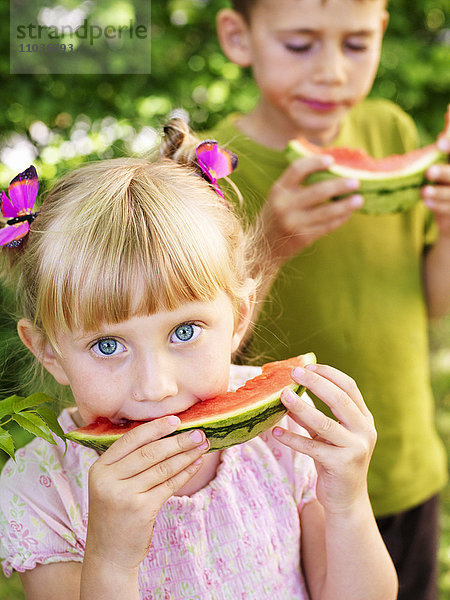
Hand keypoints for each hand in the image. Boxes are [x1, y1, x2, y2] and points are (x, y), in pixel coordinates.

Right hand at [85, 416, 208, 571]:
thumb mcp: (111, 485)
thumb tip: (165, 436)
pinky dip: (185, 473)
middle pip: (150, 452)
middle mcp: (108, 479)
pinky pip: (169, 485)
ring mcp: (124, 495)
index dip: (155, 428)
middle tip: (199, 433)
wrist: (108, 555)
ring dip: (186, 455)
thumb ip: (129, 463)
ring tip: (203, 446)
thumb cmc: (115, 515)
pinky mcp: (140, 509)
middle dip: (177, 441)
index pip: (131, 439)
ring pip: (162, 467)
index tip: (176, 420)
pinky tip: (196, 464)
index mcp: (100, 468)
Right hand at [260, 156, 362, 263]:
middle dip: (340, 185)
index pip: (298, 169)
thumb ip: (296, 184)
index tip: (331, 161)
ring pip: (327, 211)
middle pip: (319, 191)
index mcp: (278, 190)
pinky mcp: (303, 237)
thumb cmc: (275, 216)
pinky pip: (327, 226)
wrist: (263, 247)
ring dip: (346, 205)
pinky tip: (348, 213)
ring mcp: (294, 223)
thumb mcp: (278, 197)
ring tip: (359, 199)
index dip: (316, 163)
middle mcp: (285, 206)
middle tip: (356, 182)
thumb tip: (330, 168)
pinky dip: (341, 218)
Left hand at [272, 364, 375, 513]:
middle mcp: (365, 431)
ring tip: (282, 395)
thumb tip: (290, 393)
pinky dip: (292, 438)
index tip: (308, 365)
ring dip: (301, 407)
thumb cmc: (334, 462)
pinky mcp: (341, 465)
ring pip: (325, 423)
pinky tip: (275, 432)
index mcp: (364, 419)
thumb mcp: (327, 435)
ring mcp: (355, 449)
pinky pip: (312, 447)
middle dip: (315, 382)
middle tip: (293, 372)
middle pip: (340, 399)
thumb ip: (314, 416)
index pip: (349, 387)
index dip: (329, 373)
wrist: (346, 500)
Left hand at [422, 138, 449, 235]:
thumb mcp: (447, 159)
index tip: (439, 143)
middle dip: (445, 173)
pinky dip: (438, 206)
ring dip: (439, 193)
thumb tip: (448, 111)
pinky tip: (427, 202)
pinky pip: (449, 210)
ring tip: (424, 191)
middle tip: (429, 171)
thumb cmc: (448, 177)